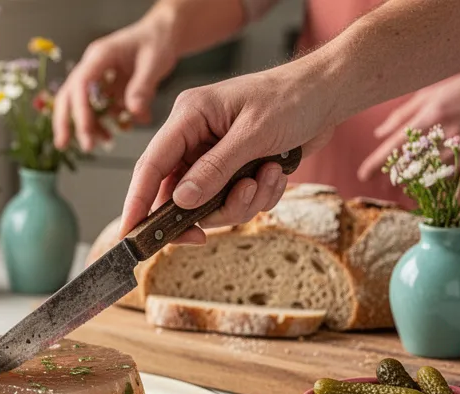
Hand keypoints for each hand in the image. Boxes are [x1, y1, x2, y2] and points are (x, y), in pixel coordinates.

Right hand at [52, 19, 177, 151]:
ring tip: (102, 142)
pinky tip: (118, 130)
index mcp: (101, 55)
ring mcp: (97, 76)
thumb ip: (142, 87)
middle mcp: (93, 65)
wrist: (164, 33)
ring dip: (87, 125)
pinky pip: (98, 107)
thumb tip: (133, 113)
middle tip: (64, 144)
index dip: (80, 110)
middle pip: (68, 94)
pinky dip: (104, 121)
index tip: (85, 132)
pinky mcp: (105, 86)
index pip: (81, 84)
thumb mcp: (154, 62)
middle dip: (64, 121)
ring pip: (80, 103)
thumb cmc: (158, 41)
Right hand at [120, 66, 335, 242]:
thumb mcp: (253, 134)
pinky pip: (234, 200)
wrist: (329, 93)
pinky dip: (258, 196)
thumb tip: (181, 201)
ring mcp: (215, 155)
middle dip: (204, 211)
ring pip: (209, 203)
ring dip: (240, 202)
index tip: (130, 233)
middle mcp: (195, 137)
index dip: (137, 201)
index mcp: (188, 117)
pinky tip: (275, 174)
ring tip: (265, 179)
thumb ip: (215, 169)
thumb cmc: (292, 99)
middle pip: (178, 193)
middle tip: (207, 234)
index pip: (151, 164)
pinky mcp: (235, 168)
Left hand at [358, 64, 459, 180]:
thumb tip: (379, 134)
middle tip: (390, 176)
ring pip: (431, 174)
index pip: (396, 144)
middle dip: (397, 173)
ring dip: (416, 179)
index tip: (363, 175)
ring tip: (410, 177)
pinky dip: (440, 180)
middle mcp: (447, 132)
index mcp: (432, 115)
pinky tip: (434, 177)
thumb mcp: (431, 93)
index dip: (377, 162)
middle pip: (412, 164)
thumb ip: (402, 114)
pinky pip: (454, 176)